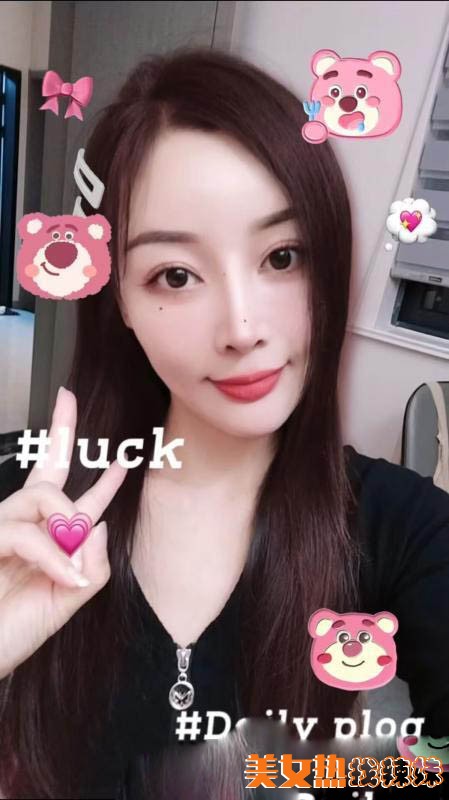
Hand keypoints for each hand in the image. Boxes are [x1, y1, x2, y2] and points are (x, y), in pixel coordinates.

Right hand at [0, 387, 126, 678]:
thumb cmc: (12, 632)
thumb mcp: (67, 601)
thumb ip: (92, 569)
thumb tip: (99, 525)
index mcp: (47, 540)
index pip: (74, 497)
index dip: (100, 479)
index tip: (121, 457)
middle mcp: (25, 527)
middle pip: (46, 469)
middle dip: (61, 431)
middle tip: (67, 399)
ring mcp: (1, 531)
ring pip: (41, 495)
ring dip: (65, 519)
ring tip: (70, 558)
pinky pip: (25, 533)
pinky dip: (50, 555)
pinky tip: (64, 576)